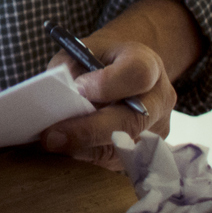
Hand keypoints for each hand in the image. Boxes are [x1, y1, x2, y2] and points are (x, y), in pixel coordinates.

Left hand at [38, 39, 175, 170]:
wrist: (124, 71)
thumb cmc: (98, 60)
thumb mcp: (82, 52)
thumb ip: (71, 71)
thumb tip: (58, 102)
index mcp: (148, 64)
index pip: (137, 75)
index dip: (106, 84)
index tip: (77, 89)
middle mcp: (159, 99)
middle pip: (132, 121)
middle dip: (88, 131)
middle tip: (52, 136)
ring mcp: (157, 129)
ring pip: (123, 148)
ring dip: (84, 148)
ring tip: (52, 143)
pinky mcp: (147, 152)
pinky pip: (117, 160)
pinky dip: (88, 155)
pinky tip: (65, 149)